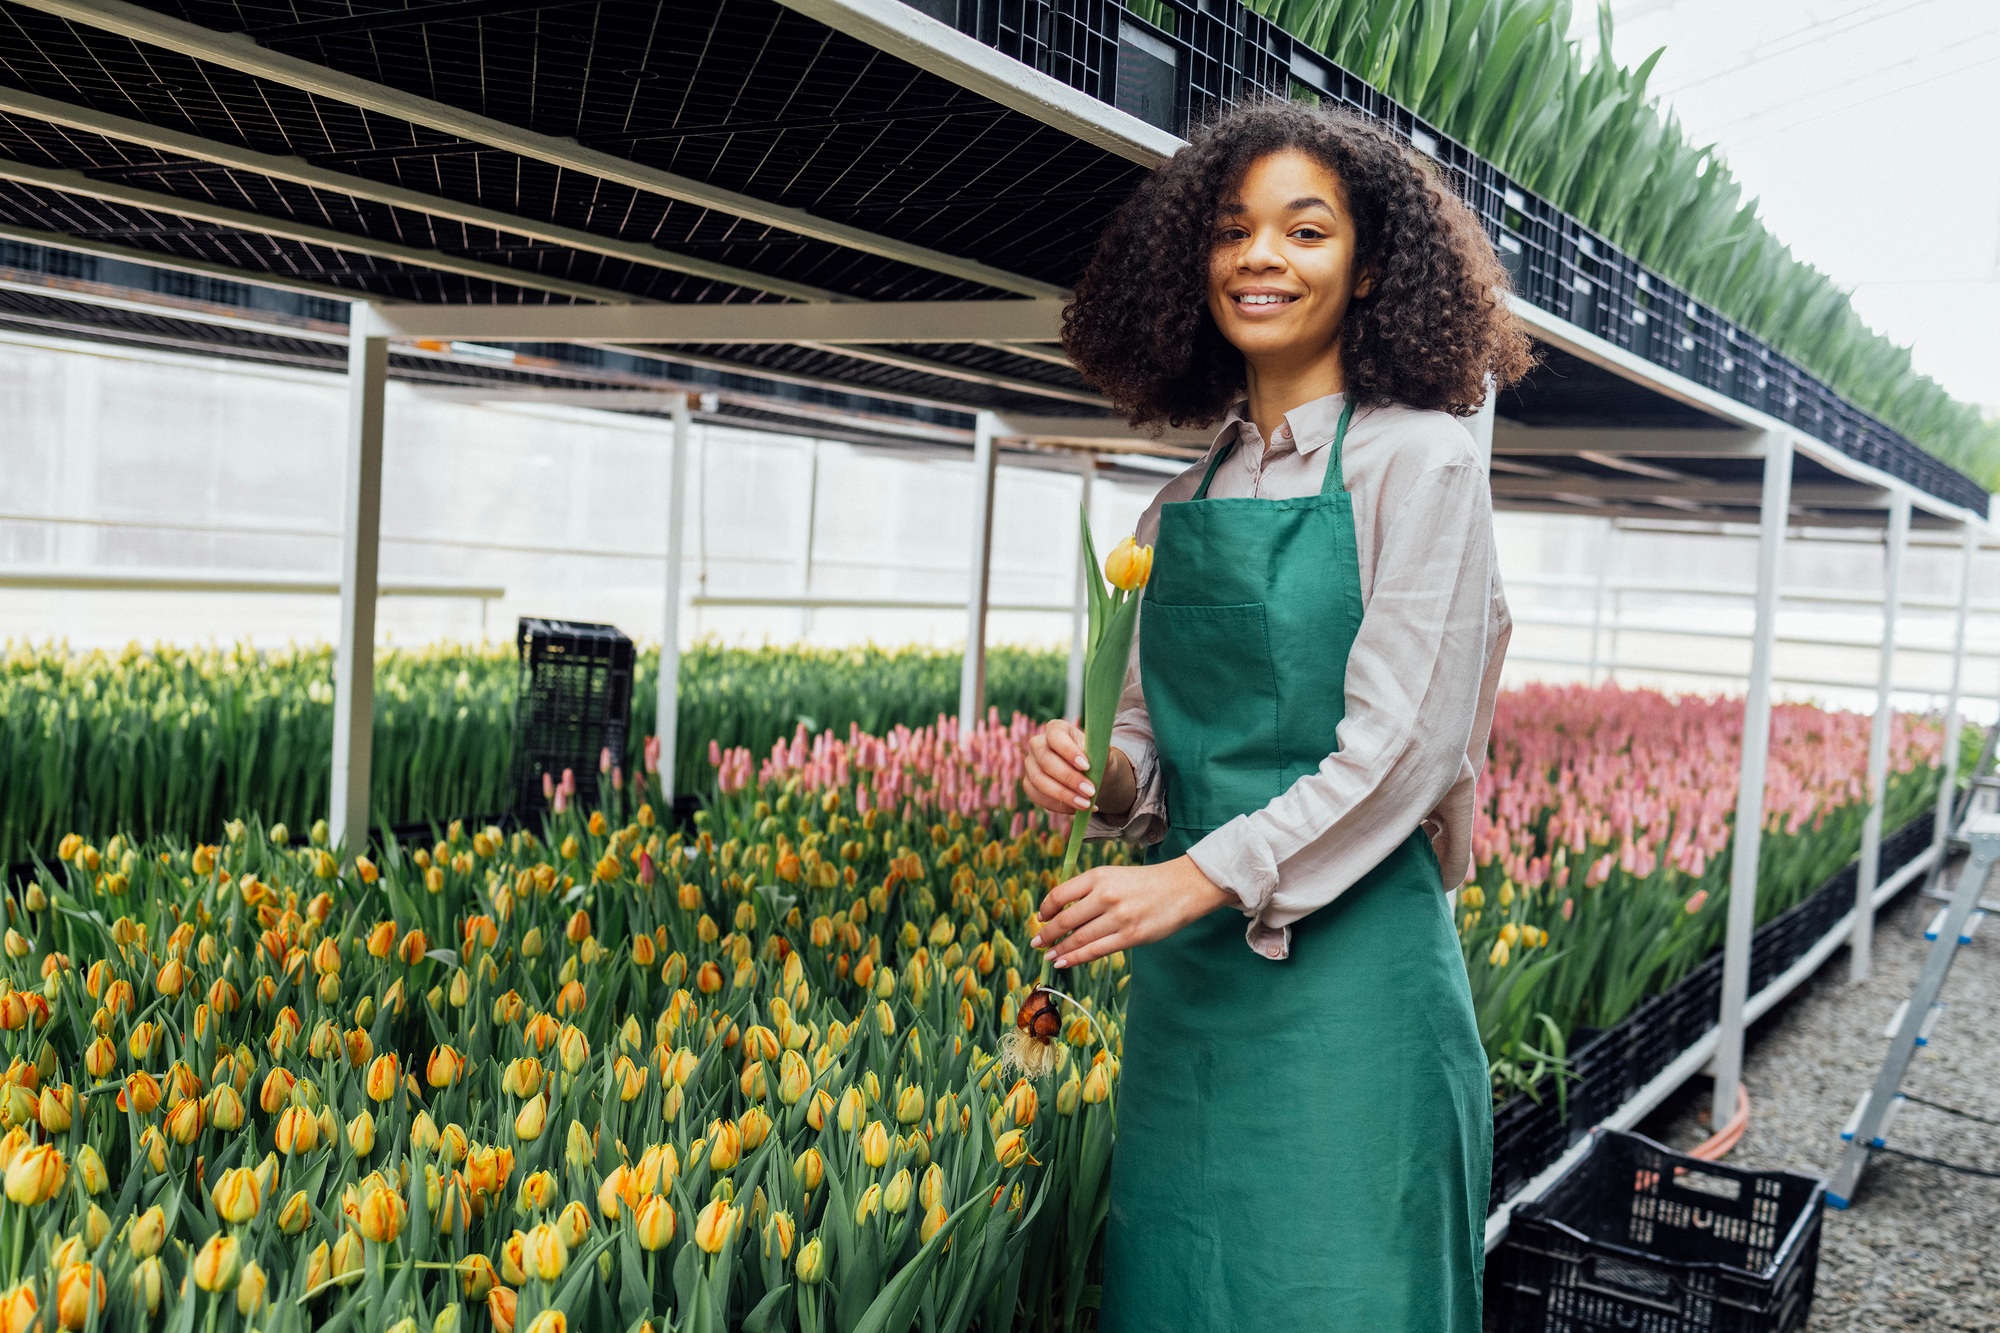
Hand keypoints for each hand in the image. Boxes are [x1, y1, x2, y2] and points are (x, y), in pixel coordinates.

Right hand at [1023, 720, 1134, 819]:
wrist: (1091, 778)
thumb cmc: (1096, 762)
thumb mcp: (1103, 755)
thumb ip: (1102, 753)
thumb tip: (1102, 752)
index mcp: (1056, 729)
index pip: (1056, 736)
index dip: (1069, 751)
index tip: (1087, 766)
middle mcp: (1038, 744)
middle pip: (1046, 761)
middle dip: (1069, 778)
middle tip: (1090, 791)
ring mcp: (1031, 764)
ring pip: (1039, 781)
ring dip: (1063, 795)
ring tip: (1085, 804)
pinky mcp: (1029, 784)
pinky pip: (1038, 797)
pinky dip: (1058, 806)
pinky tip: (1077, 809)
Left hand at [1031, 856, 1229, 968]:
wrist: (1183, 887)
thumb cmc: (1145, 883)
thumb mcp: (1114, 876)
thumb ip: (1089, 891)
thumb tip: (1061, 915)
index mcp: (1098, 876)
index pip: (1060, 895)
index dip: (1046, 909)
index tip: (1041, 918)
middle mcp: (1105, 895)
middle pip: (1065, 920)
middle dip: (1048, 934)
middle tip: (1037, 942)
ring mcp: (1118, 917)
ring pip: (1079, 939)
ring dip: (1060, 950)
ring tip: (1049, 956)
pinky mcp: (1130, 936)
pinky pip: (1096, 951)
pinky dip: (1076, 958)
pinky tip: (1064, 962)